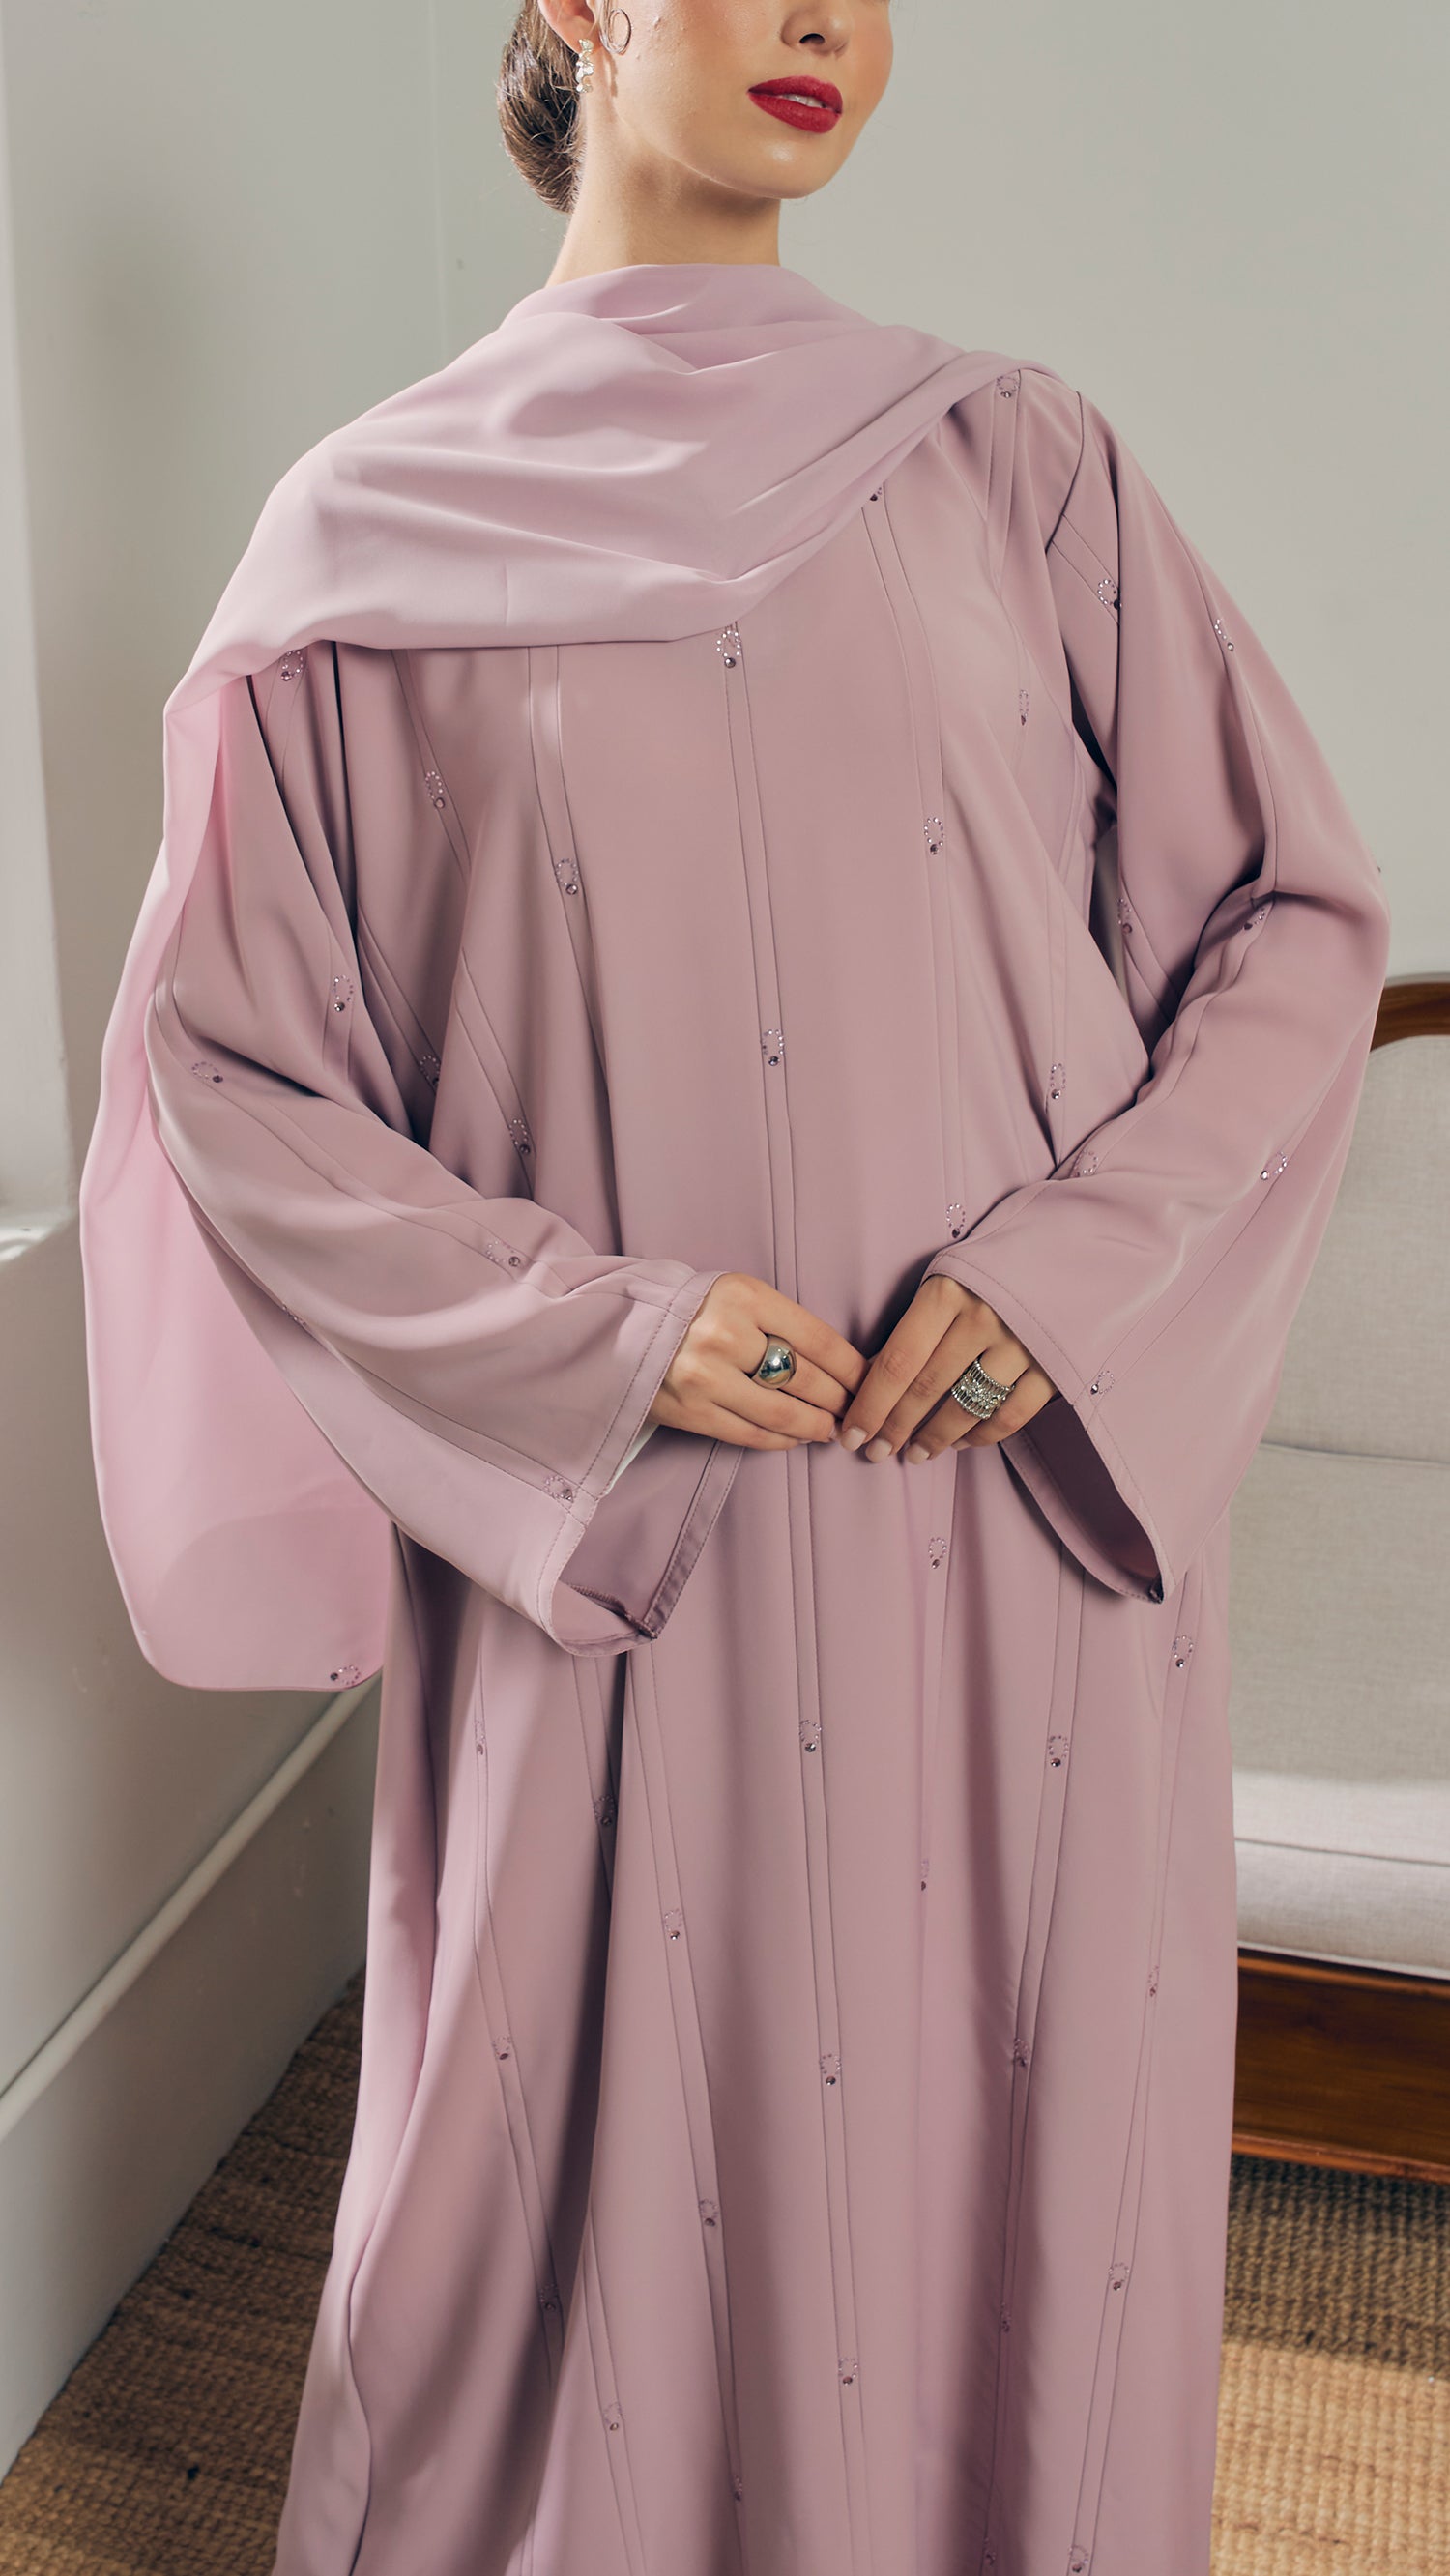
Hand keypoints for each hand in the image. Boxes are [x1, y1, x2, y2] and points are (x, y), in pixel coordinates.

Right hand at [649, 1272, 865, 1451]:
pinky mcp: (688, 1411)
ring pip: (782, 1413)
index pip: (818, 1339)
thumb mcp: (736, 1296)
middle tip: (859, 1412)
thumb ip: (782, 1322)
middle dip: (841, 1401)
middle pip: (806, 1379)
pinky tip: (796, 1438)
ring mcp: (704, 1376)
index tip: (871, 1382)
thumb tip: (844, 1365)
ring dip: (816, 1426)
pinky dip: (781, 1440)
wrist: (618, 1329)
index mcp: (743, 1295)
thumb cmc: (692, 1311)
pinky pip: (750, 1433)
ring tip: (833, 1429)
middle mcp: (724, 1334)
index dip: (853, 1368)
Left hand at [835, 1274, 1057, 1461]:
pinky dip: (981, 1436)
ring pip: (965, 1408)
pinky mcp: (1054, 1366)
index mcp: (947, 1291)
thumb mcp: (951, 1276)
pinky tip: (960, 1443)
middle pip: (926, 1388)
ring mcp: (1021, 1344)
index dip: (871, 1405)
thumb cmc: (997, 1265)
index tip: (851, 1434)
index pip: (897, 1361)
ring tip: (914, 1455)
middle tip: (875, 1452)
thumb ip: (918, 1322)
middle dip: (895, 1428)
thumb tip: (872, 1377)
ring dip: (934, 1439)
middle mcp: (983, 1317)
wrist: (1077, 1248)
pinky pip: (1009, 1415)